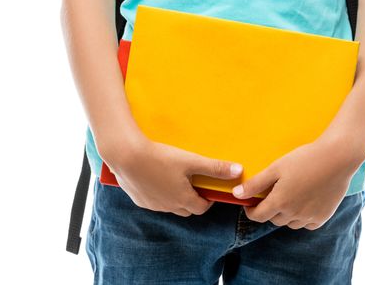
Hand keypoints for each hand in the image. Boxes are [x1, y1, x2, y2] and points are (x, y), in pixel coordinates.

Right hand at [101, 132, 242, 217]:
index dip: (207, 200)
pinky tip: (156, 178)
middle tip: (193, 183)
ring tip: (175, 179)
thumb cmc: (159, 157)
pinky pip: (153, 201)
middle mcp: (167, 206)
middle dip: (192, 199)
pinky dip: (158, 194)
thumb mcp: (191, 161)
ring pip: (169, 206)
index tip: (208, 189)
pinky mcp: (138, 199)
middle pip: (186, 209)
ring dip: (175, 197)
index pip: (201, 208)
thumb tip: (238, 171)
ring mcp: (151, 205)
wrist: (125, 156)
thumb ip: (215, 168)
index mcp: (182, 199)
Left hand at [232, 133, 364, 229]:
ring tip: (289, 196)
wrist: (337, 158)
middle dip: (269, 209)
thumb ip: (255, 184)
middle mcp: (294, 214)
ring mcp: (309, 217)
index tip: (250, 204)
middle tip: (272, 194)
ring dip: (285, 214)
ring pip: (290, 223)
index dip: (251, 211)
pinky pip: (307, 224)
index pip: (258, 216)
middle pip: (274, 219)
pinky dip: (302, 217)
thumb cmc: (305, 159)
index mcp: (280, 202)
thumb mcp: (276, 168)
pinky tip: (304, 202)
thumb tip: (236, 194)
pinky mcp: (323, 216)